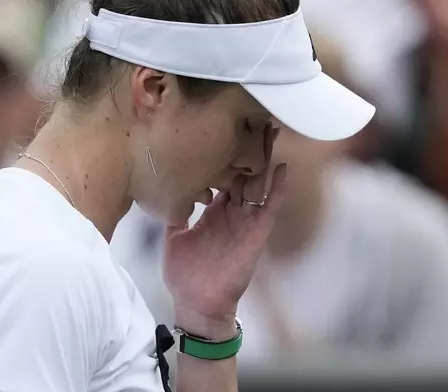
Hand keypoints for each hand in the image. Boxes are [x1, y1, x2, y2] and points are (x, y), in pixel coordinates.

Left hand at [163, 128, 286, 338]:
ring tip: (273, 132)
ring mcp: (246, 221)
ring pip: (260, 184)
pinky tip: (282, 168)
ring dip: (267, 160)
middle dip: (250, 147)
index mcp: (214, 210)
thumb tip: (164, 192)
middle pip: (245, 172)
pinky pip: (270, 207)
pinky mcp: (256, 234)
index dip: (226, 153)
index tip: (224, 127)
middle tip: (255, 117)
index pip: (223, 174)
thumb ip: (175, 213)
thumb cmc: (186, 273)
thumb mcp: (174, 236)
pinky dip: (278, 188)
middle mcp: (233, 211)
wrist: (197, 302)